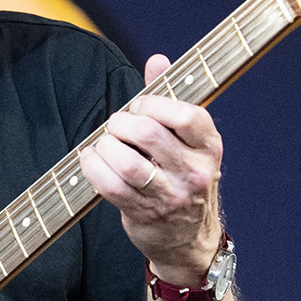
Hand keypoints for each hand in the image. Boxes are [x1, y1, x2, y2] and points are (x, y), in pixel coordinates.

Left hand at [79, 54, 224, 286]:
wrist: (190, 241)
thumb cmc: (184, 179)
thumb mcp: (188, 141)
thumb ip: (171, 97)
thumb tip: (157, 60)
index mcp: (209, 147)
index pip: (188, 115)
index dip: (155, 104)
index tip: (139, 108)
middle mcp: (195, 172)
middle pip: (149, 133)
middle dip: (121, 123)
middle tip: (116, 126)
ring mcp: (171, 196)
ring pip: (127, 162)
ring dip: (105, 146)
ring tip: (103, 145)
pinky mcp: (145, 214)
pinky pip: (110, 186)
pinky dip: (93, 168)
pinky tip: (91, 160)